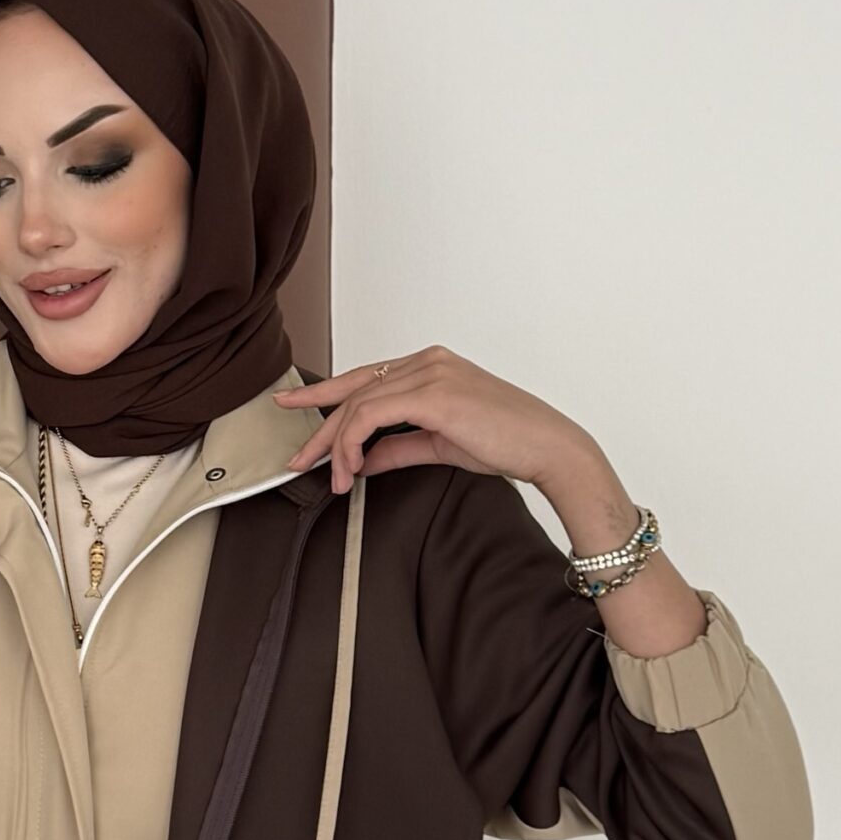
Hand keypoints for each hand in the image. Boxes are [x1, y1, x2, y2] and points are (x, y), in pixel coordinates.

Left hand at [275, 345, 596, 496]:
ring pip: (357, 405)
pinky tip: (350, 468)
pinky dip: (353, 443)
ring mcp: (429, 372)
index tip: (294, 406)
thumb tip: (363, 459)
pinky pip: (371, 415)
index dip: (324, 393)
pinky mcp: (432, 392)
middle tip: (297, 458)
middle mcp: (426, 361)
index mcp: (430, 366)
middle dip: (319, 428)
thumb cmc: (507, 442)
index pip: (364, 378)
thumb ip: (398, 447)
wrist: (547, 447)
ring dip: (336, 446)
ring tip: (331, 478)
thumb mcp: (439, 444)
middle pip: (353, 390)